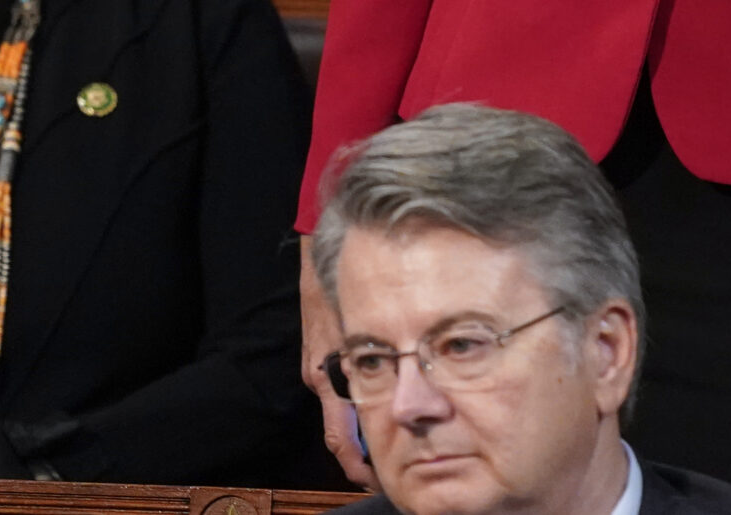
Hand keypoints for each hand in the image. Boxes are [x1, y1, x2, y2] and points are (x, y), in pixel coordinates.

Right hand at [299, 234, 373, 486]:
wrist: (322, 251)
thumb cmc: (346, 283)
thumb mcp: (364, 325)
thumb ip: (379, 357)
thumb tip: (409, 395)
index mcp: (328, 378)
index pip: (340, 439)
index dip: (357, 466)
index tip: (376, 479)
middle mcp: (322, 377)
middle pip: (344, 429)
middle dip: (367, 449)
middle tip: (395, 467)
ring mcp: (321, 366)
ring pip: (347, 406)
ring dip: (367, 422)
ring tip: (398, 437)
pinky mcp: (324, 352)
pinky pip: (344, 384)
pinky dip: (363, 396)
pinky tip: (386, 393)